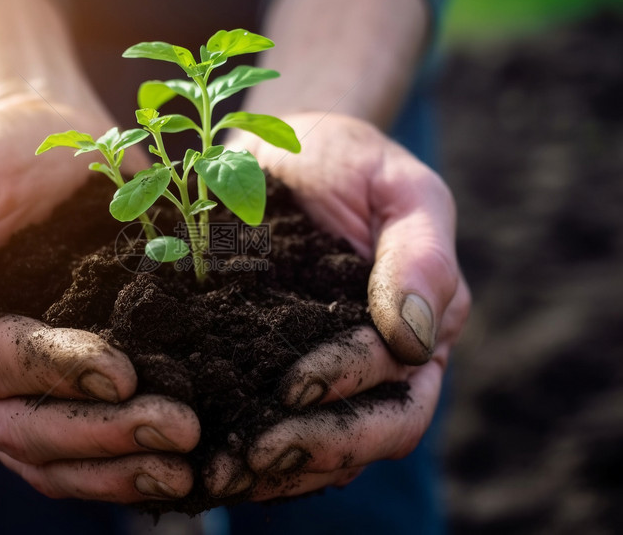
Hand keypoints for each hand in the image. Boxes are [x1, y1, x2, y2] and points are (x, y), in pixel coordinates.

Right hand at [0, 96, 199, 501]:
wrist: (44, 146)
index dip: (54, 374)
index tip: (122, 372)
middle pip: (23, 430)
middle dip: (100, 435)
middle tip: (176, 430)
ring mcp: (21, 388)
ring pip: (52, 457)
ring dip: (117, 467)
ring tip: (183, 469)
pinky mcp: (67, 387)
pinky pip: (84, 449)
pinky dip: (124, 466)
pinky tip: (176, 474)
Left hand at [206, 113, 469, 498]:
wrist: (286, 152)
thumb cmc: (351, 161)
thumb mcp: (400, 189)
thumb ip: (421, 256)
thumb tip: (414, 337)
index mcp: (422, 331)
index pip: (400, 393)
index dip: (351, 396)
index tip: (293, 386)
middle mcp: (380, 367)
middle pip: (363, 438)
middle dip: (310, 450)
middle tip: (250, 457)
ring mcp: (327, 374)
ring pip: (316, 447)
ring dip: (270, 465)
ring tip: (216, 473)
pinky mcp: (272, 369)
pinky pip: (267, 421)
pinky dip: (240, 443)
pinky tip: (203, 455)